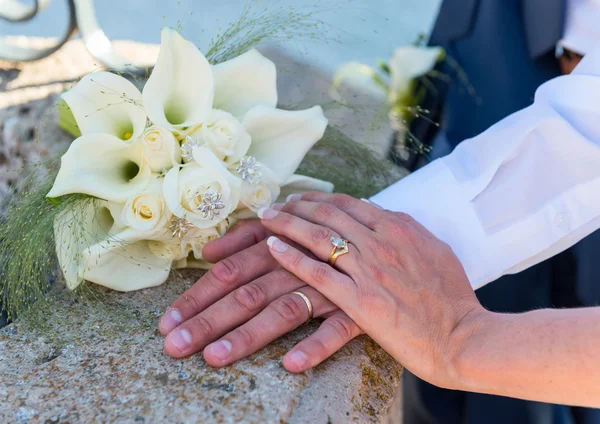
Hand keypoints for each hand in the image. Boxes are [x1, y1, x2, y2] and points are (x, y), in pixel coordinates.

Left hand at [158, 219, 361, 371]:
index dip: (197, 297)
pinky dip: (317, 345)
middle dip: (208, 320)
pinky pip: (338, 329)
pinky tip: (292, 365)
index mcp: (276, 246)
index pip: (229, 272)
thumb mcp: (285, 227)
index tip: (167, 323)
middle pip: (247, 293)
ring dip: (250, 334)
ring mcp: (326, 288)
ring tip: (215, 357)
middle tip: (175, 346)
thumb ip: (246, 236)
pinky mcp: (356, 308)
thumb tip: (208, 253)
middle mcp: (295, 266)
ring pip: (283, 311)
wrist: (382, 237)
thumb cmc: (321, 233)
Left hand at [260, 193, 485, 387]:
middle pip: (327, 215)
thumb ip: (407, 229)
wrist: (462, 336)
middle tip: (274, 205)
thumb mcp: (435, 250)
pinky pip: (316, 272)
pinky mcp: (359, 300)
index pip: (349, 204)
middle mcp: (380, 242)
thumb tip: (385, 214)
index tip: (301, 198)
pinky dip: (291, 257)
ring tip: (266, 219)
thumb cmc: (453, 297)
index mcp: (399, 227)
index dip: (320, 199)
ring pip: (317, 237)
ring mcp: (368, 270)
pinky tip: (272, 247)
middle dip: (296, 206)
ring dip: (287, 224)